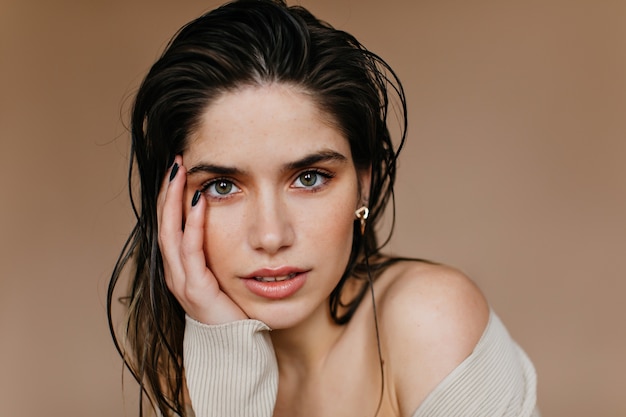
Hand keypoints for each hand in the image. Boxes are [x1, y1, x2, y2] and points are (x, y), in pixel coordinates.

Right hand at [157, 156, 247, 324]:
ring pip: (171, 231)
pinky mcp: (195, 289)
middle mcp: (174, 272)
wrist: (235, 347)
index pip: (169, 224)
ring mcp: (181, 281)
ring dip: (175, 199)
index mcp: (180, 267)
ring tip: (181, 172)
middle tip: (176, 161)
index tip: (179, 169)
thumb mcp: (223, 274)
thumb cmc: (233, 310)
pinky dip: (192, 224)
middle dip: (168, 191)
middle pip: (164, 222)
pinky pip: (190, 250)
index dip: (171, 196)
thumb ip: (217, 252)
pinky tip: (198, 201)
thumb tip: (225, 224)